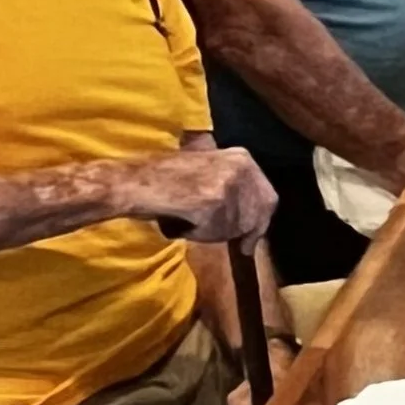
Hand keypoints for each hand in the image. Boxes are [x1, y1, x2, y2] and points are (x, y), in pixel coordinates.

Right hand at [137, 148, 274, 241]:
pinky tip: (183, 222)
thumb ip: (233, 188)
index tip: (252, 241)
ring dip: (215, 233)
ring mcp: (229, 183)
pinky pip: (214, 232)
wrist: (135, 181)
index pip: (268, 197)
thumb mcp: (208, 172)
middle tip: (240, 247)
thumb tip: (254, 222)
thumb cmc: (164, 180)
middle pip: (257, 215)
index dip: (262, 222)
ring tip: (191, 221)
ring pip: (235, 227)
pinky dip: (198, 234)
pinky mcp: (213, 200)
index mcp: (242, 157)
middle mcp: (241, 167)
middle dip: (244, 232)